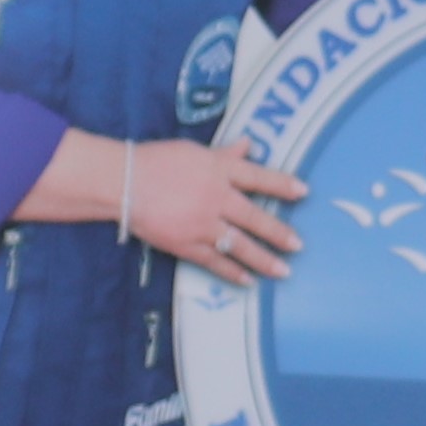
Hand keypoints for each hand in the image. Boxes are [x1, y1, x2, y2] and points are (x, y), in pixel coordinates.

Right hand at [125, 139, 307, 287]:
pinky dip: (232, 272)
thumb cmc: (155, 161)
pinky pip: (215, 261)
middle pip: (256, 217)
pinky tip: (247, 280)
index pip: (259, 177)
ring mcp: (203, 223)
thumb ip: (224, 154)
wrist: (122, 182)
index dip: (282, 185)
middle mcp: (217, 197)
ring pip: (240, 245)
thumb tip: (249, 145)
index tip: (303, 192)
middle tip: (298, 245)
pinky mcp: (186, 244)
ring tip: (283, 270)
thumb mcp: (194, 152)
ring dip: (264, 259)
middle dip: (279, 233)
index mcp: (219, 170)